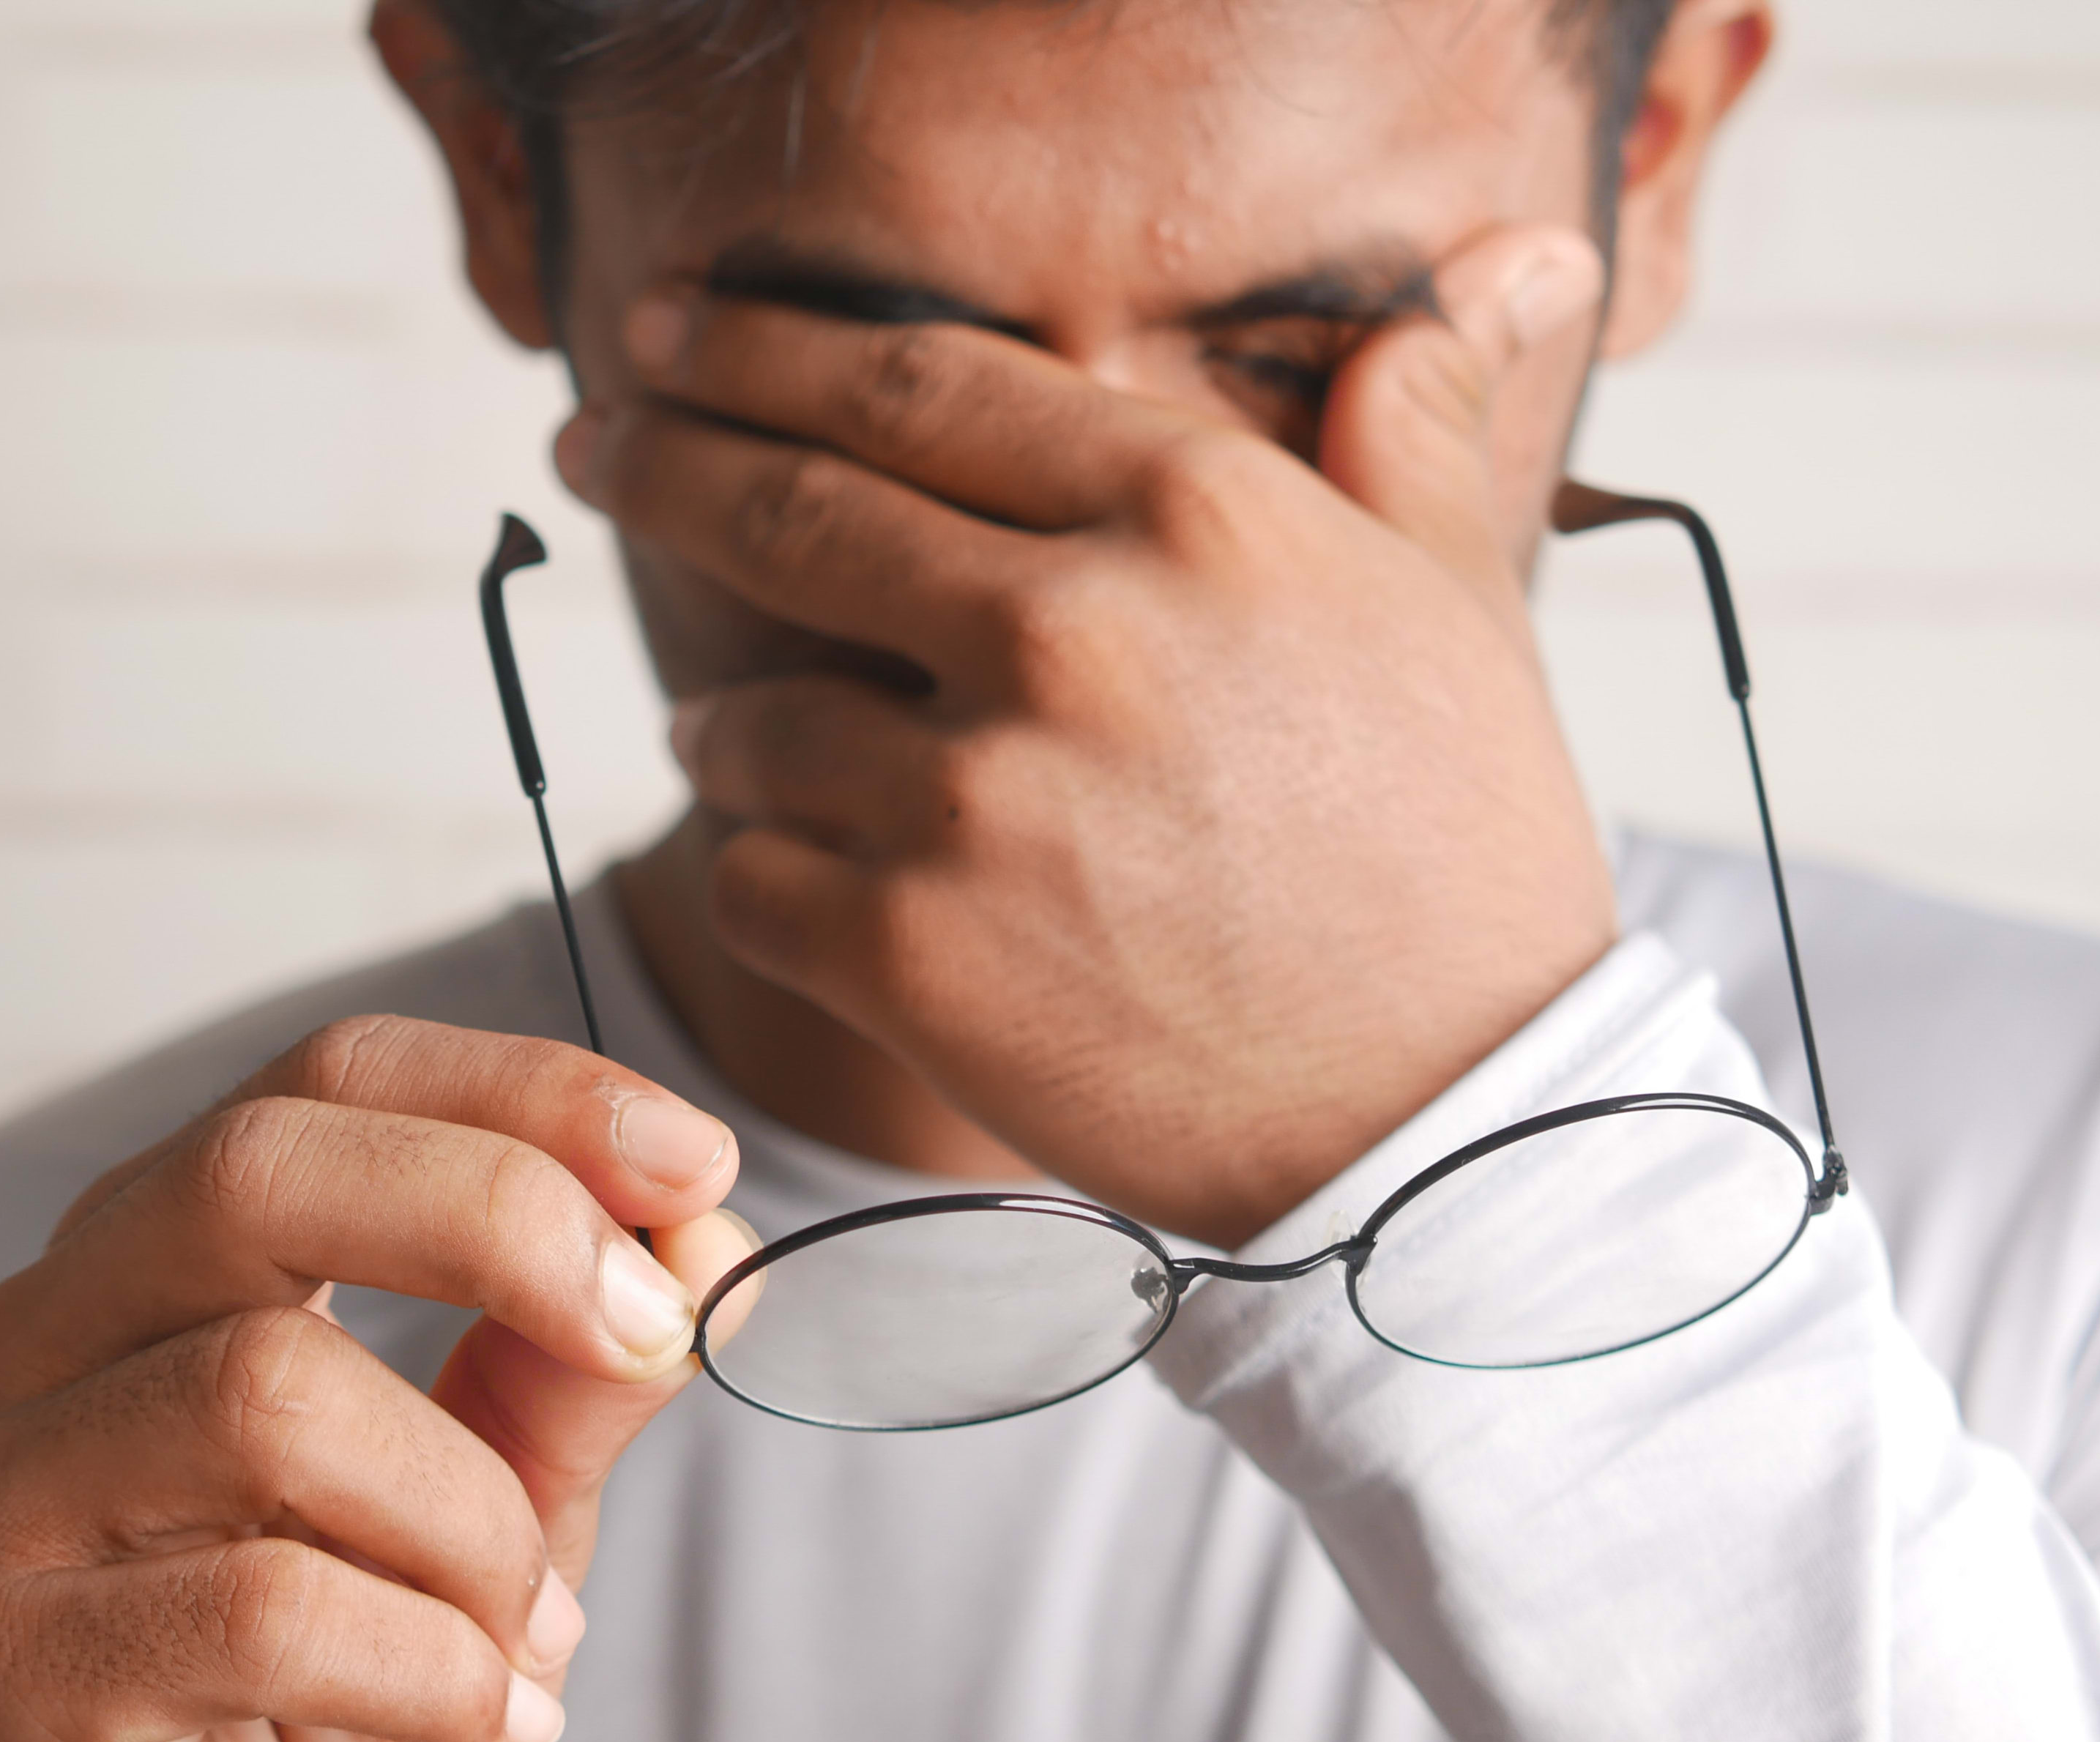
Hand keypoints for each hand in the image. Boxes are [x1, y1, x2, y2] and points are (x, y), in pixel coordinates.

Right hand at [0, 1018, 750, 1741]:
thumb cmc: (346, 1703)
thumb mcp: (502, 1516)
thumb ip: (571, 1373)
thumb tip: (702, 1227)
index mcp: (155, 1261)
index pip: (325, 1083)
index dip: (521, 1094)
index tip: (695, 1156)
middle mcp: (38, 1341)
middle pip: (259, 1171)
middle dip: (502, 1223)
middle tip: (651, 1333)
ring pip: (269, 1394)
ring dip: (473, 1520)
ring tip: (531, 1630)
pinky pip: (257, 1606)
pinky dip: (432, 1666)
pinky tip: (486, 1721)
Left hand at [561, 225, 1617, 1247]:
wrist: (1451, 1124)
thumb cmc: (1463, 858)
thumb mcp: (1466, 607)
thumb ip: (1419, 423)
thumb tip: (1507, 258)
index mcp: (1192, 512)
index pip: (919, 383)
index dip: (765, 347)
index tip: (672, 332)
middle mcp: (1066, 628)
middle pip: (791, 509)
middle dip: (661, 462)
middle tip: (592, 440)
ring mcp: (975, 798)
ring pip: (749, 722)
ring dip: (722, 725)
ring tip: (722, 736)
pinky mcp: (912, 958)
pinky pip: (750, 882)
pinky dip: (756, 874)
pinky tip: (791, 878)